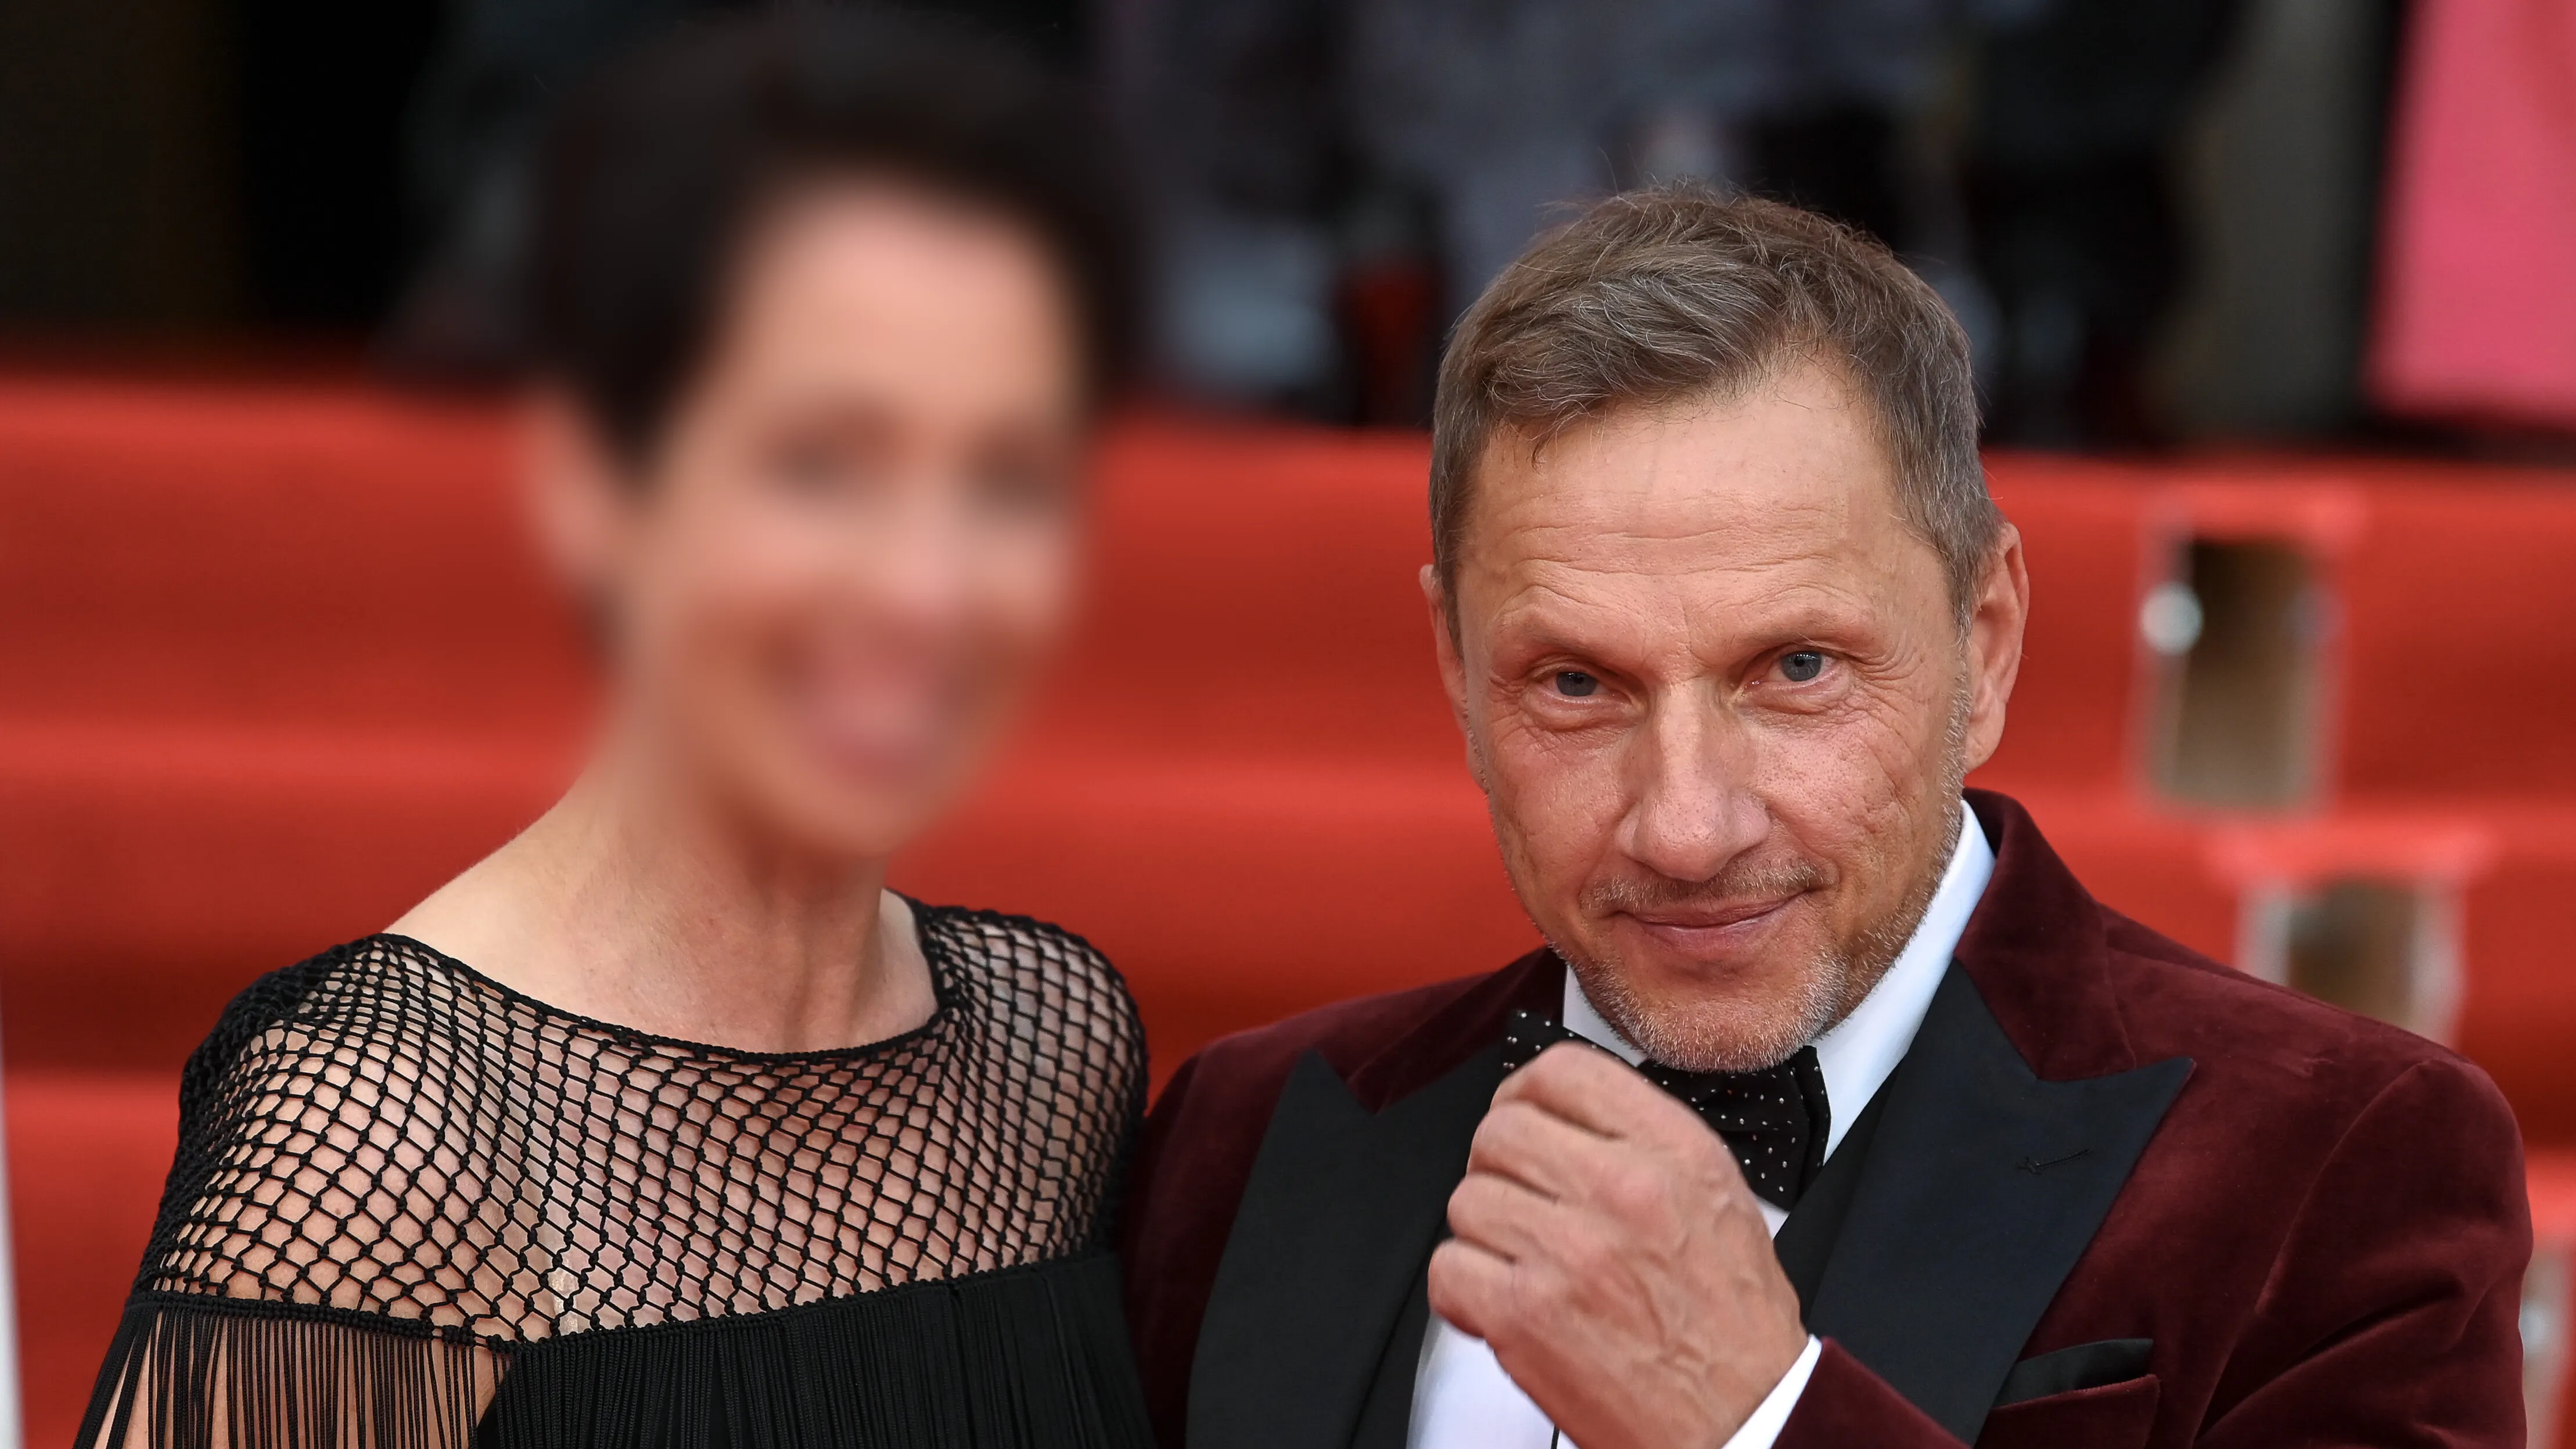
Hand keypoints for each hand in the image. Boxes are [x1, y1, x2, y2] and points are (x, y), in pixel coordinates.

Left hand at [1427, 1043, 1808, 1448]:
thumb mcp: (1718, 1198)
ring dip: (1486, 1234)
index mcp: (1672, 1152)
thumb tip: (1573, 1112)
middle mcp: (1621, 1190)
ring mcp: (1568, 1252)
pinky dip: (1466, 1291)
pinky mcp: (1525, 1316)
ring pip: (1469, 1200)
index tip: (1522, 1115)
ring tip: (1526, 1263)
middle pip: (1501, 1131)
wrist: (1743, 1420)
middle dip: (1500, 1167)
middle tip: (1521, 1202)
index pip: (1563, 1071)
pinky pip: (1450, 1268)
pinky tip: (1505, 1304)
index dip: (1525, 1091)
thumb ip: (1645, 1140)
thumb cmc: (1733, 1324)